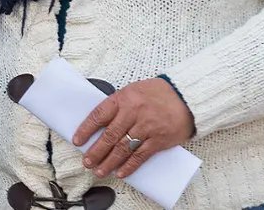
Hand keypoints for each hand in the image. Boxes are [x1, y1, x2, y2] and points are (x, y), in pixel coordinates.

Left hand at [72, 78, 194, 179]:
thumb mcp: (133, 90)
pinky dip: (129, 166)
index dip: (86, 129)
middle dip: (96, 151)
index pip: (99, 115)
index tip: (77, 140)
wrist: (185, 97)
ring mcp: (147, 127)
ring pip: (123, 148)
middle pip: (110, 136)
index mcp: (124, 98)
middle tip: (87, 161)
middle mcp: (134, 113)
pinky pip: (140, 156)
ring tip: (99, 170)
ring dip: (109, 162)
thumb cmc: (158, 93)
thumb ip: (118, 105)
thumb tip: (99, 122)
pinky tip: (120, 172)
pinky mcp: (158, 140)